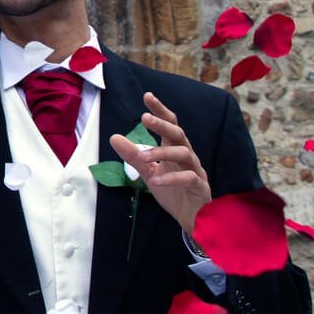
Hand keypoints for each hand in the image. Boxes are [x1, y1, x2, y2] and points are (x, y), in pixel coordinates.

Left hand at [110, 92, 211, 233]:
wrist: (191, 218)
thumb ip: (133, 156)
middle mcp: (186, 155)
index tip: (147, 96)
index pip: (169, 124)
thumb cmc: (172, 191)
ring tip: (143, 156)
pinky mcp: (199, 186)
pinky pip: (188, 178)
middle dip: (162, 124)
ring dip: (162, 152)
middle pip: (178, 133)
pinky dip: (172, 178)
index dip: (160, 110)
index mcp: (174, 148)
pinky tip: (156, 180)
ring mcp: (195, 170)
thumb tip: (114, 137)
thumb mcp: (148, 172)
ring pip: (184, 153)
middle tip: (144, 118)